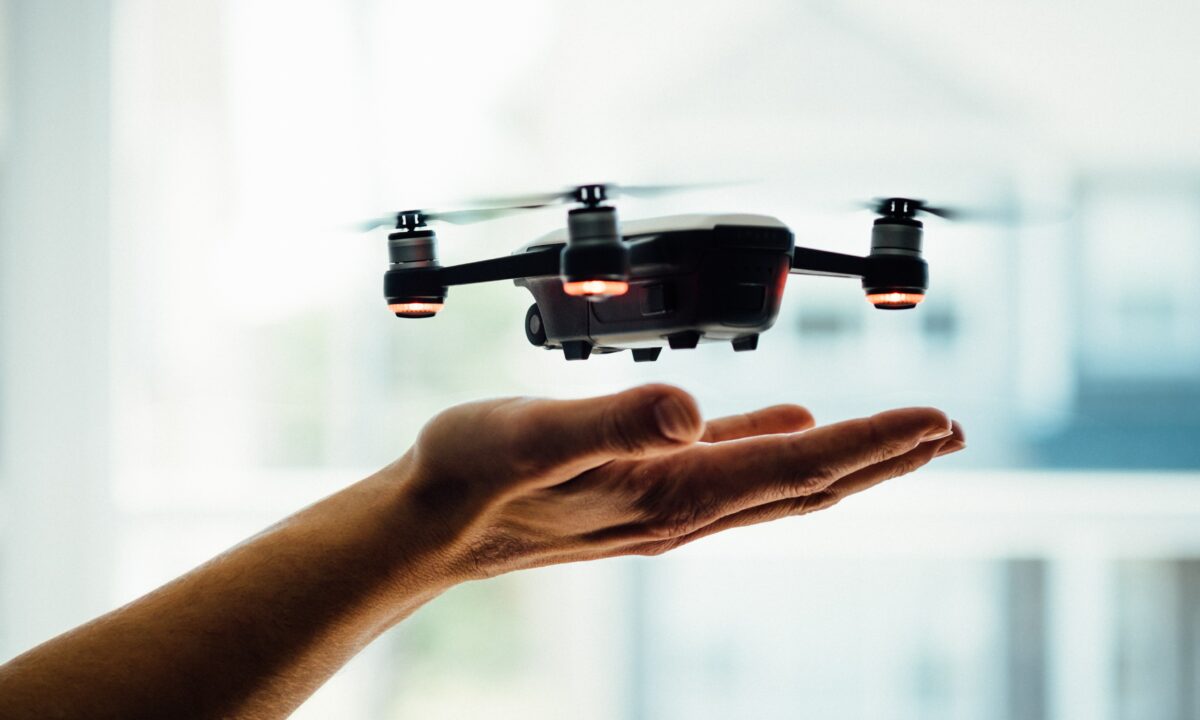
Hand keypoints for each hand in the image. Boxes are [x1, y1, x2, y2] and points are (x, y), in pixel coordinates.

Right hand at [394, 384, 964, 580]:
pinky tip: (789, 422)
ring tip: (895, 437)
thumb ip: (615, 417)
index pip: (798, 464)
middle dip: (883, 456)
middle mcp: (683, 506)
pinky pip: (732, 467)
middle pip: (809, 481)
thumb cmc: (469, 477)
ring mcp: (666, 502)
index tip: (935, 419)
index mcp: (673, 490)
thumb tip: (697, 408)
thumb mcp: (531, 434)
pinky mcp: (643, 488)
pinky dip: (777, 444)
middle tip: (946, 432)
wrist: (427, 525)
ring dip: (844, 457)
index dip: (871, 440)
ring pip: (780, 478)